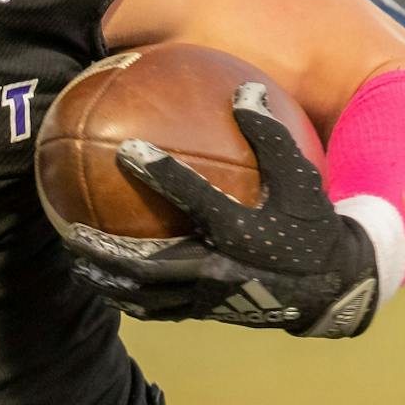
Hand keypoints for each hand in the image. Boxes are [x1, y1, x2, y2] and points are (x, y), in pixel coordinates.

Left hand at [61, 81, 380, 338]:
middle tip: (72, 234)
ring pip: (148, 296)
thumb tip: (245, 90)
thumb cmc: (312, 225)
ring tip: (76, 267)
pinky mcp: (208, 314)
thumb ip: (271, 136)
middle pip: (151, 265)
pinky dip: (132, 300)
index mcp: (242, 231)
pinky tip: (109, 287)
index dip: (162, 174)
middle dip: (109, 252)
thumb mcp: (301, 178)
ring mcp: (211, 297)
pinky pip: (161, 311)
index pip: (195, 198)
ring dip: (110, 283)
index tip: (127, 148)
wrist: (332, 288)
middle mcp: (220, 269)